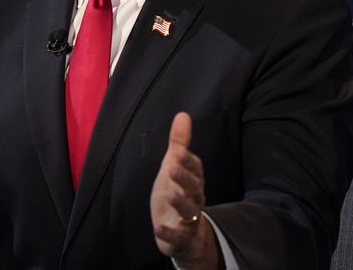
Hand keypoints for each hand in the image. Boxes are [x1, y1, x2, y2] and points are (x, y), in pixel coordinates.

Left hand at [150, 112, 220, 268]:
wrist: (186, 234)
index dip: (187, 162)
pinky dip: (169, 233)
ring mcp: (189, 219)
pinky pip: (178, 236)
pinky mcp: (181, 237)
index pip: (195, 170)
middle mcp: (195, 198)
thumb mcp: (174, 166)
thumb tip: (182, 115)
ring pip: (189, 210)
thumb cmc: (179, 193)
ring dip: (180, 202)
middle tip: (172, 168)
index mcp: (193, 181)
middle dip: (184, 178)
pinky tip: (158, 227)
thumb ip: (179, 143)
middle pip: (193, 188)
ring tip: (170, 195)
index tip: (179, 152)